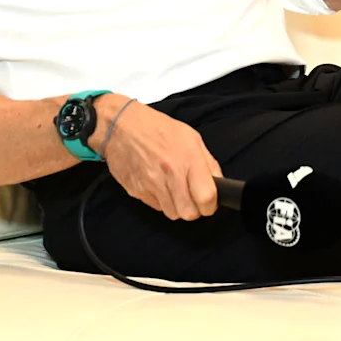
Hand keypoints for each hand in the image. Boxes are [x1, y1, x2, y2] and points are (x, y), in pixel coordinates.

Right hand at [96, 94, 222, 220]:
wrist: (121, 127)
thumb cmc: (158, 128)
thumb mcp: (192, 138)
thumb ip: (208, 163)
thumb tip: (218, 183)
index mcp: (188, 160)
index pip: (206, 198)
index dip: (211, 205)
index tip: (210, 202)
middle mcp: (170, 175)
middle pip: (189, 213)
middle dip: (195, 210)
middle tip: (194, 199)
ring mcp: (152, 185)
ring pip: (172, 214)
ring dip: (178, 207)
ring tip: (177, 191)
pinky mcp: (137, 191)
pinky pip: (156, 207)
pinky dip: (162, 202)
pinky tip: (161, 186)